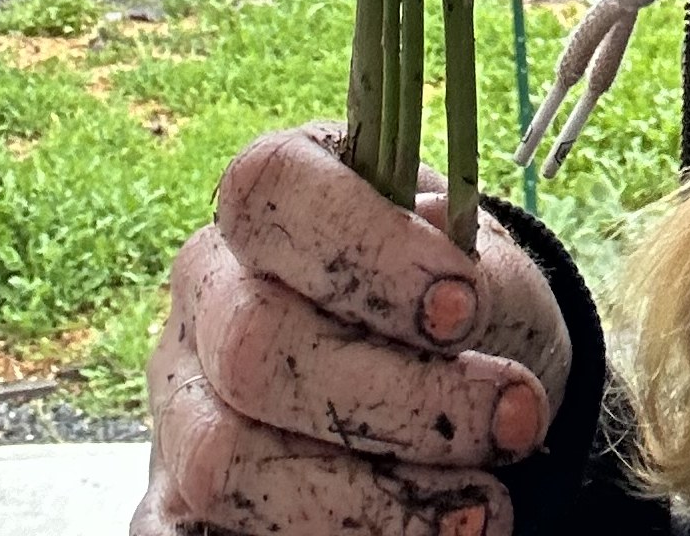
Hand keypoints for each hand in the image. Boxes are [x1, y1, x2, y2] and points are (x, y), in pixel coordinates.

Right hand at [130, 126, 571, 535]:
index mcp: (271, 199)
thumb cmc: (464, 311)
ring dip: (366, 501)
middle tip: (514, 421)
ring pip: (225, 458)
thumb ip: (481, 279)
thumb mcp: (489, 275)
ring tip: (479, 510)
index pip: (269, 187)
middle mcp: (205, 290)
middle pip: (253, 342)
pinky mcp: (175, 500)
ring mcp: (181, 399)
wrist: (456, 387)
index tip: (464, 308)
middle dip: (399, 399)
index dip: (364, 246)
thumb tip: (462, 295)